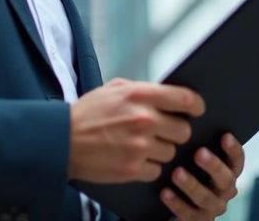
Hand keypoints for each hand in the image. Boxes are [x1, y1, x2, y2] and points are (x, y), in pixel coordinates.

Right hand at [68, 78, 204, 182]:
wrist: (61, 141)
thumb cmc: (88, 113)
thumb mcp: (114, 89)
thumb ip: (143, 90)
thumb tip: (168, 95)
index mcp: (140, 96)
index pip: (185, 99)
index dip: (196, 105)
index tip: (197, 110)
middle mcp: (143, 120)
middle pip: (183, 130)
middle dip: (176, 132)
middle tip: (164, 132)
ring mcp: (139, 146)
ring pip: (171, 152)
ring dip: (161, 150)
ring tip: (143, 145)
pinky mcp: (132, 169)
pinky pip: (157, 170)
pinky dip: (149, 167)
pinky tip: (135, 159)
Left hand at [161, 133, 244, 220]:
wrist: (179, 202)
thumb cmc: (188, 168)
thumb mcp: (195, 157)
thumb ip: (198, 142)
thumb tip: (188, 115)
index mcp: (229, 172)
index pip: (237, 161)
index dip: (233, 149)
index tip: (225, 135)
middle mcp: (225, 191)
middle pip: (225, 179)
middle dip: (213, 166)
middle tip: (199, 153)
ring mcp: (212, 208)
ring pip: (206, 198)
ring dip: (191, 185)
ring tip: (176, 173)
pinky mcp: (197, 220)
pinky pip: (187, 213)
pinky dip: (176, 202)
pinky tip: (164, 192)